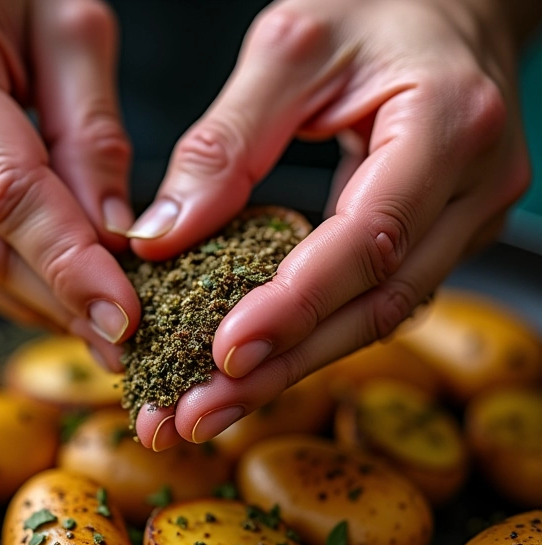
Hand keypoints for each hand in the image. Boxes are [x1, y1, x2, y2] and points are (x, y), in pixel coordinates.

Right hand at [0, 0, 139, 368]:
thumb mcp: (63, 20)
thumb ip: (90, 129)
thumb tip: (113, 232)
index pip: (9, 192)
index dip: (69, 266)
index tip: (122, 318)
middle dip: (57, 303)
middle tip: (119, 343)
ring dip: (30, 301)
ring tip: (90, 328)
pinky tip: (42, 296)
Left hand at [128, 0, 531, 449]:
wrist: (455, 5)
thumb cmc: (379, 6)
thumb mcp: (291, 48)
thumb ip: (225, 143)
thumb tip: (160, 236)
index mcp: (445, 129)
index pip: (367, 240)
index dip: (295, 305)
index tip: (223, 353)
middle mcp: (471, 192)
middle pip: (373, 307)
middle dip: (280, 368)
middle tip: (197, 416)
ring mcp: (464, 225)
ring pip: (375, 321)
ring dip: (288, 371)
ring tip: (209, 410)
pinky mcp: (438, 242)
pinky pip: (372, 304)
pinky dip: (309, 340)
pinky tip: (254, 368)